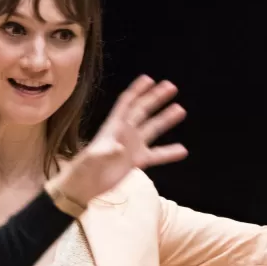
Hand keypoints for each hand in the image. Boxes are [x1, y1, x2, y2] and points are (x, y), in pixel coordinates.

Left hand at [52, 76, 186, 206]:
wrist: (83, 186)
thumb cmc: (83, 169)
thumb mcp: (92, 159)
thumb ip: (105, 152)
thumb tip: (119, 147)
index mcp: (112, 127)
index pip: (126, 104)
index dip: (136, 91)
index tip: (149, 79)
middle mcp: (124, 133)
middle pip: (142, 111)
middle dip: (155, 98)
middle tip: (171, 86)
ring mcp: (131, 146)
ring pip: (152, 129)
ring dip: (165, 119)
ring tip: (180, 109)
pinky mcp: (136, 161)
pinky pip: (156, 155)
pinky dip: (168, 153)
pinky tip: (183, 150)